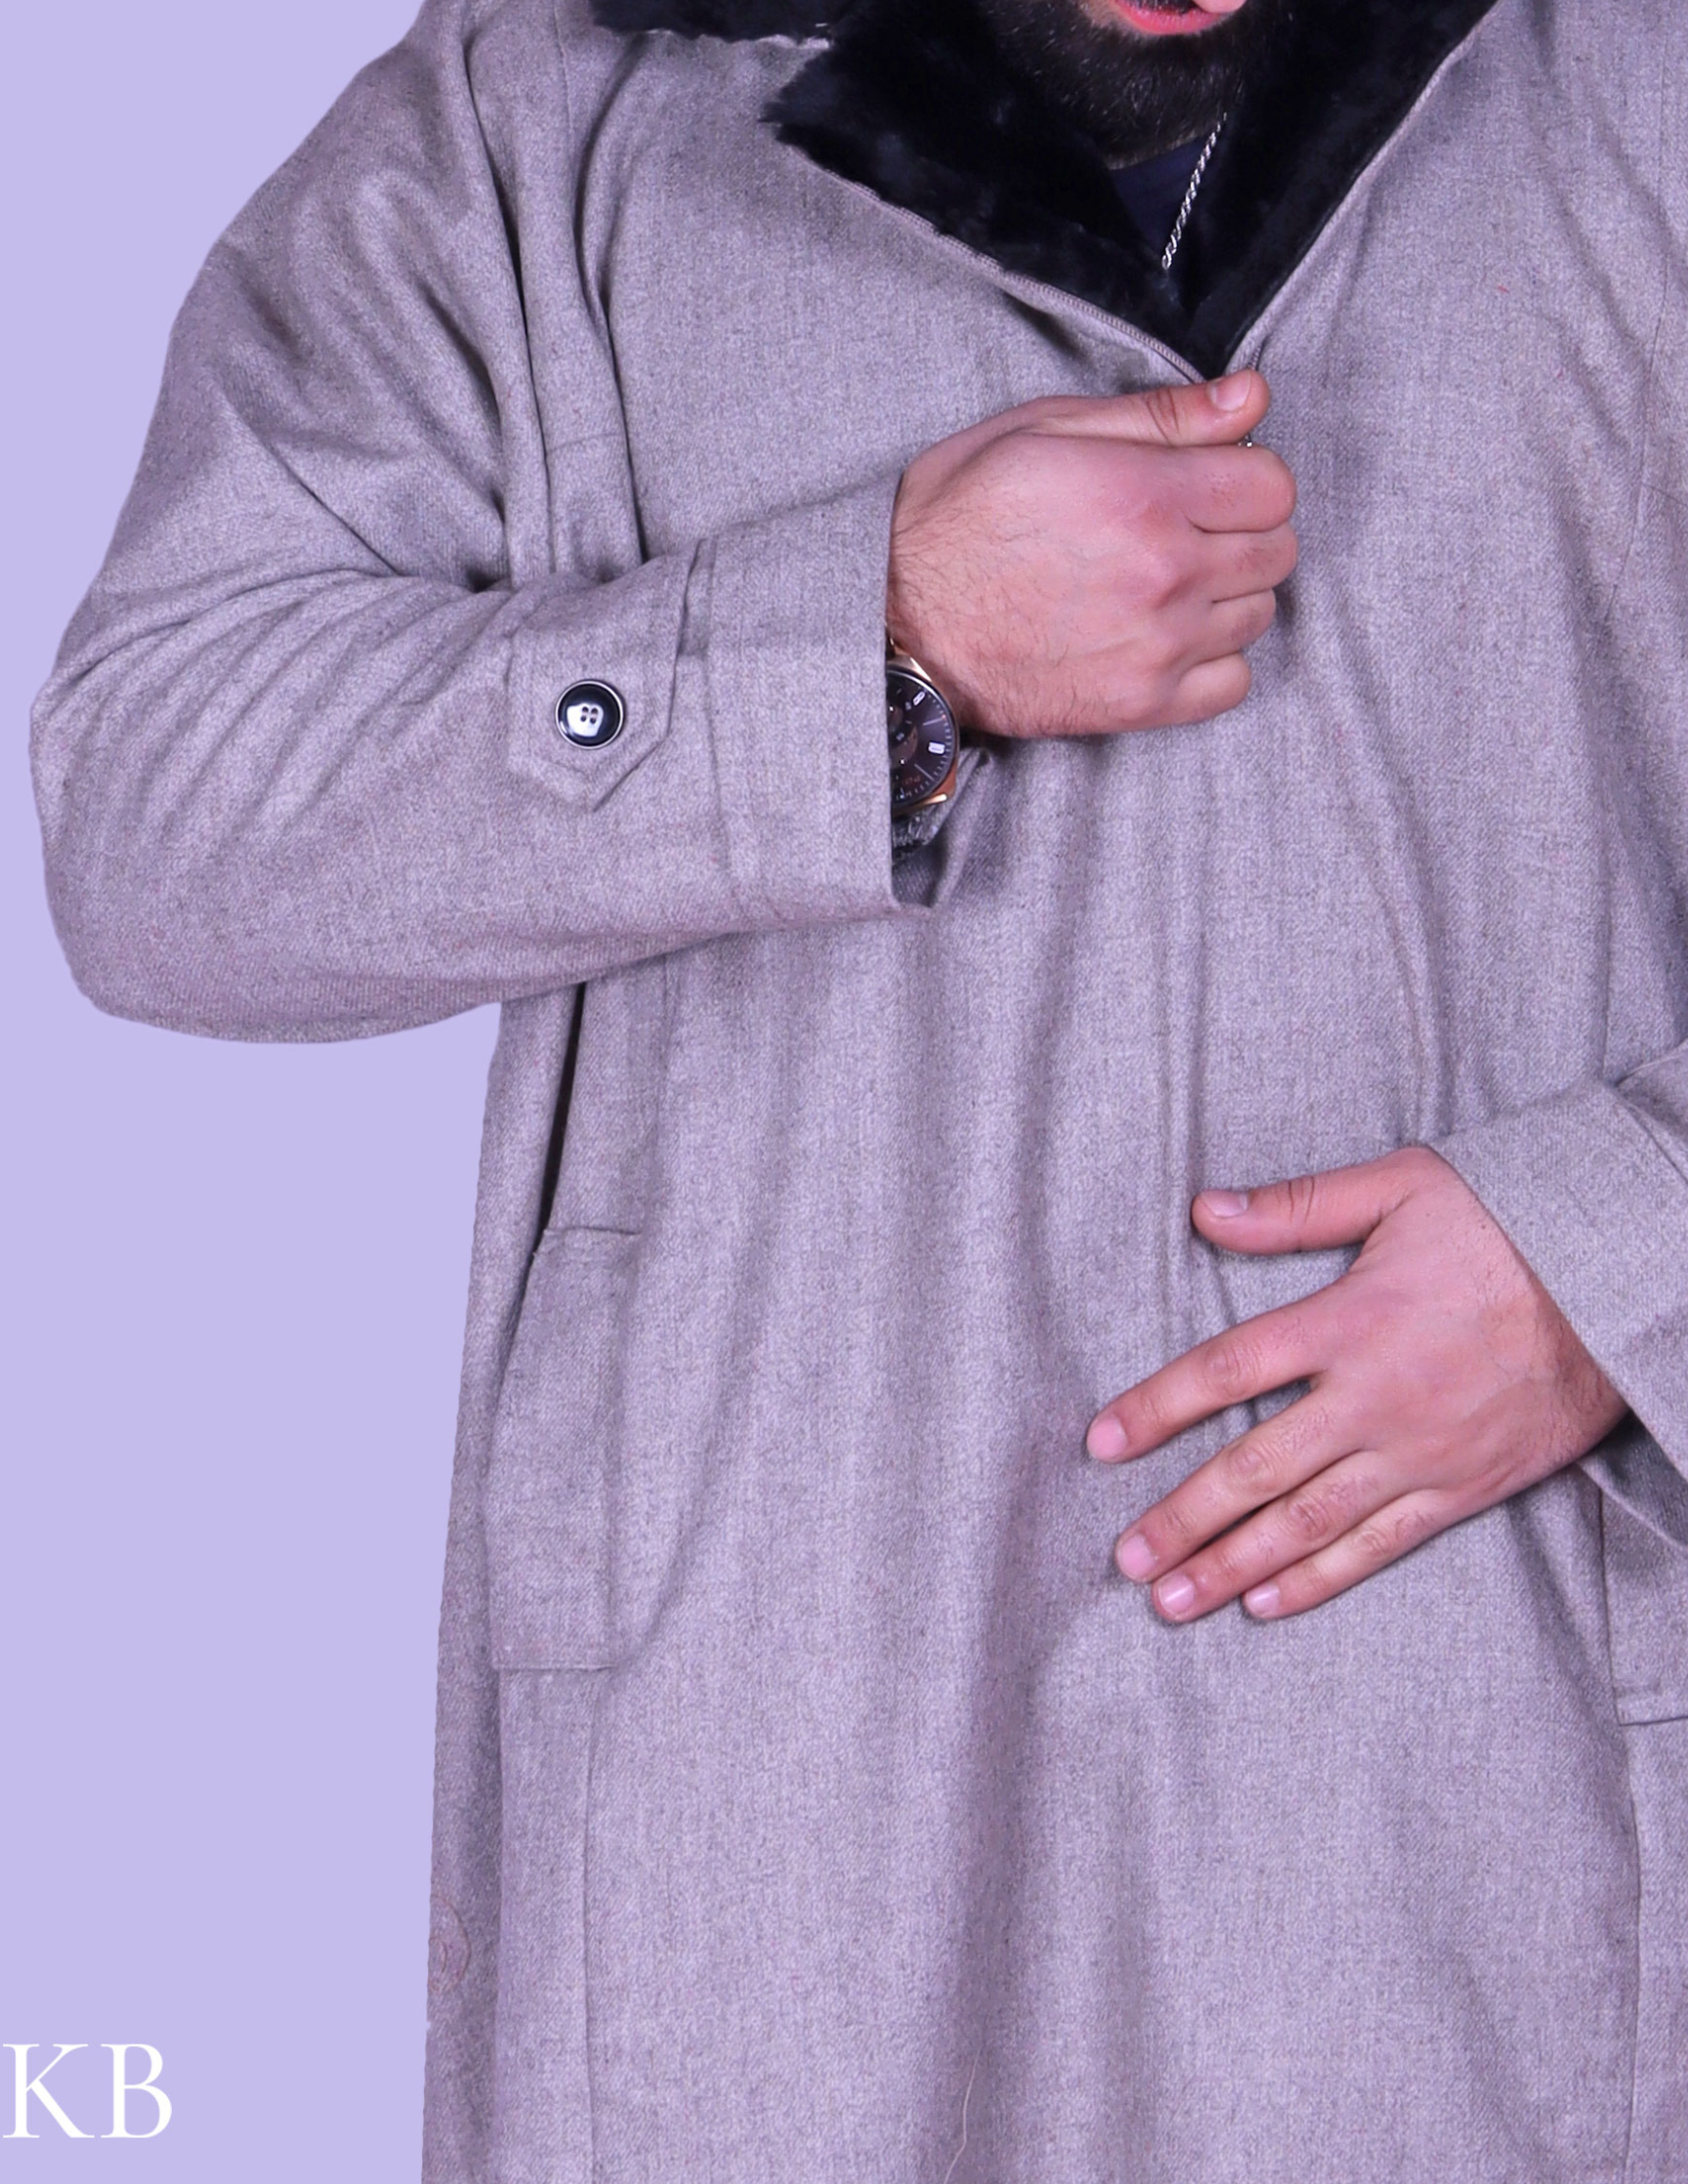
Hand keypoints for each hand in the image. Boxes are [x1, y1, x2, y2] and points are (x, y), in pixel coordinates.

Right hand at [885, 371, 1296, 738]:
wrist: (898, 623)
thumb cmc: (957, 518)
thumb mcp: (1044, 430)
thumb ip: (1160, 416)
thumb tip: (1251, 396)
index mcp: (1147, 496)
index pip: (1274, 487)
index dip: (1244, 475)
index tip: (1205, 481)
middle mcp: (1167, 574)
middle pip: (1276, 550)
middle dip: (1241, 530)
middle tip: (1183, 529)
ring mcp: (1158, 646)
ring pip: (1258, 614)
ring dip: (1228, 594)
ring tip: (1167, 582)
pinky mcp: (1140, 704)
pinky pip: (1232, 683)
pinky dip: (1215, 660)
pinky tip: (1169, 637)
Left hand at [1086, 1148, 1625, 1621]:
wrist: (1619, 1283)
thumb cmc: (1506, 1224)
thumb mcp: (1400, 1187)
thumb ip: (1297, 1206)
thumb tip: (1205, 1209)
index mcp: (1347, 1320)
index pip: (1227, 1371)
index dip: (1157, 1410)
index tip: (1102, 1444)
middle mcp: (1372, 1397)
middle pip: (1254, 1469)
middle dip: (1182, 1520)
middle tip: (1124, 1560)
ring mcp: (1416, 1451)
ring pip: (1305, 1523)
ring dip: (1231, 1566)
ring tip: (1171, 1601)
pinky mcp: (1460, 1488)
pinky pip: (1377, 1546)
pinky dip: (1319, 1581)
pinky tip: (1265, 1605)